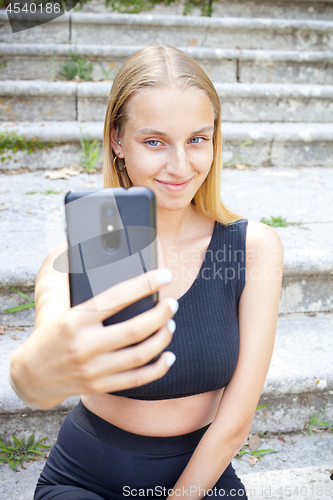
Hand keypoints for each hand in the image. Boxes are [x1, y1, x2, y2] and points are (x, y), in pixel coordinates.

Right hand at [9, 269, 176, 409]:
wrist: (31, 375)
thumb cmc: (48, 332)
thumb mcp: (52, 304)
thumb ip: (65, 278)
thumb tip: (71, 247)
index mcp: (74, 320)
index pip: (116, 297)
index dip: (144, 284)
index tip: (164, 275)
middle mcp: (85, 345)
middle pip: (135, 330)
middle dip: (161, 314)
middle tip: (172, 303)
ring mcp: (94, 369)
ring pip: (140, 355)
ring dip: (163, 338)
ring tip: (170, 323)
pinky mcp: (101, 386)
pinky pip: (138, 379)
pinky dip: (158, 368)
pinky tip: (168, 356)